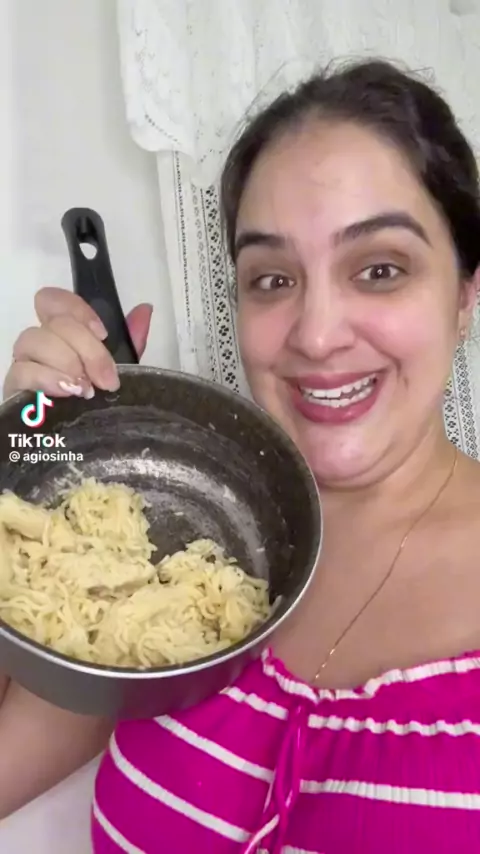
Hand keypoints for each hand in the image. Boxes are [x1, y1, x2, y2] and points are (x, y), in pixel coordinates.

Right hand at [3, 287, 152, 399]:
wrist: (76, 449)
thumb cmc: (94, 409)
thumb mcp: (118, 373)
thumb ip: (130, 342)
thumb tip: (144, 310)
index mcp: (61, 336)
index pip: (53, 301)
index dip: (77, 310)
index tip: (103, 335)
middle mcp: (39, 345)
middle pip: (54, 322)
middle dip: (87, 348)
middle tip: (106, 380)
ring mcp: (23, 365)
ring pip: (33, 340)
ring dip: (67, 361)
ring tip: (85, 389)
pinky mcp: (13, 390)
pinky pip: (22, 371)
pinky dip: (49, 378)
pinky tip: (68, 393)